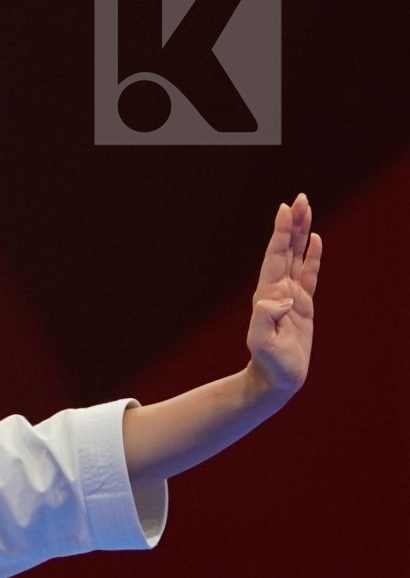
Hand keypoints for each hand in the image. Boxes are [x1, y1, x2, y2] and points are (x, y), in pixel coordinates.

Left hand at [244, 192, 321, 397]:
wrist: (275, 379)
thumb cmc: (270, 363)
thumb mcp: (263, 343)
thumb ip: (265, 320)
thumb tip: (277, 298)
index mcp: (268, 295)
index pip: (275, 257)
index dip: (280, 233)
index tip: (285, 209)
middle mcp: (277, 290)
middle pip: (286, 250)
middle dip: (292, 224)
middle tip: (300, 198)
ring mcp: (290, 296)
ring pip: (297, 257)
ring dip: (301, 234)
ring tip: (307, 209)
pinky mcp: (302, 305)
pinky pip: (308, 274)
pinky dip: (311, 256)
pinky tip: (315, 240)